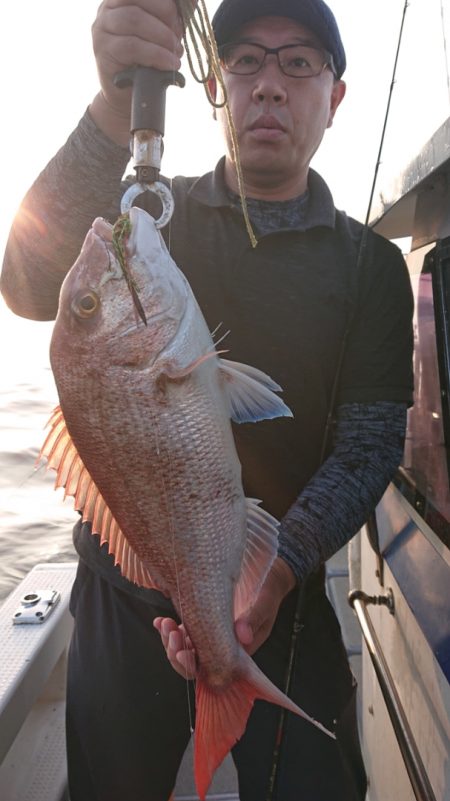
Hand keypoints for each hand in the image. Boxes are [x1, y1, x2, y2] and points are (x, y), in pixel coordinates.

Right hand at [90, 0, 184, 143]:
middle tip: (179, 38)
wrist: (129, 97)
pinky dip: (156, 54)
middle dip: (166, 16)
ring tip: (176, 53)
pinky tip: (170, 64)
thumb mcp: (162, 35)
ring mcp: (102, 28)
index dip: (166, 3)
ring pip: (134, 19)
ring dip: (162, 36)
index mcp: (122, 0)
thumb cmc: (147, 63)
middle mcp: (107, 9)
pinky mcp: (103, 50)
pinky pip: (132, 46)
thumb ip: (173, 16)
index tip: (181, 20)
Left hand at [154, 558, 295, 677]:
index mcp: (238, 652)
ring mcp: (209, 636)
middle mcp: (221, 648)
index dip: (192, 665)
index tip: (181, 653)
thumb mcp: (264, 604)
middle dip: (176, 651)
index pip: (210, 668)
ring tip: (164, 624)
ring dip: (170, 639)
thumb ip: (254, 619)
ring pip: (184, 648)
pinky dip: (169, 629)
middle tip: (170, 633)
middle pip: (192, 662)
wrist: (265, 578)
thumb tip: (242, 637)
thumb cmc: (267, 593)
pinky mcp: (202, 622)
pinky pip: (182, 631)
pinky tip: (160, 621)